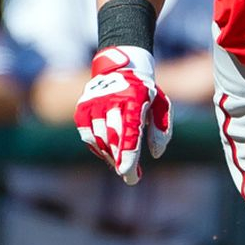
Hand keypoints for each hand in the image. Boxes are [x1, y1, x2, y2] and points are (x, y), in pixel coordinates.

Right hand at [74, 45, 171, 184]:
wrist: (119, 68)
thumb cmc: (144, 93)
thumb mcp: (161, 105)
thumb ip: (162, 129)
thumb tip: (155, 153)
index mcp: (133, 98)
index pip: (129, 132)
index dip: (128, 155)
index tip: (129, 175)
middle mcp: (110, 100)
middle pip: (113, 138)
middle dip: (120, 160)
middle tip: (130, 176)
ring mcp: (93, 104)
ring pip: (98, 139)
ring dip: (110, 156)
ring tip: (121, 164)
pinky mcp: (82, 109)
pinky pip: (88, 136)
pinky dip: (98, 148)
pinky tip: (109, 152)